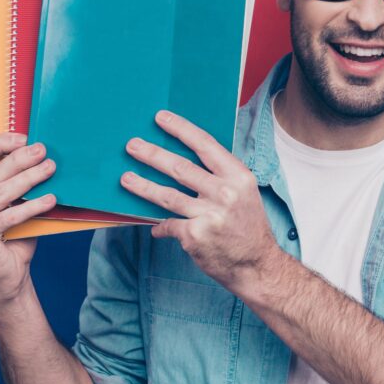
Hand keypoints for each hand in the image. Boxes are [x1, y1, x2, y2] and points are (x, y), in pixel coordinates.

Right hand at [0, 132, 57, 307]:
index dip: (1, 144)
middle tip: (43, 151)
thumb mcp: (11, 206)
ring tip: (50, 169)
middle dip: (21, 159)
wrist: (5, 278)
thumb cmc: (11, 239)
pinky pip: (9, 216)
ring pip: (1, 192)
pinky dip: (31, 206)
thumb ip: (15, 184)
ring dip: (29, 178)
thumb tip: (40, 156)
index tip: (25, 137)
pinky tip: (50, 199)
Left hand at [120, 110, 283, 292]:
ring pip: (167, 195)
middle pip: (180, 168)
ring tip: (125, 179)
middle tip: (132, 145)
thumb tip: (185, 159)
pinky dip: (159, 226)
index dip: (180, 129)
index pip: (205, 145)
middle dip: (152, 155)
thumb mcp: (244, 193)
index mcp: (238, 177)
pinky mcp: (195, 236)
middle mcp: (225, 193)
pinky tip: (155, 227)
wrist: (257, 265)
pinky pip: (168, 225)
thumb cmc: (248, 227)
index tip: (160, 118)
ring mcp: (209, 215)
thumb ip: (220, 175)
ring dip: (142, 186)